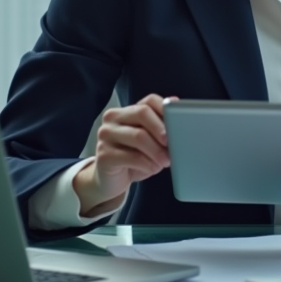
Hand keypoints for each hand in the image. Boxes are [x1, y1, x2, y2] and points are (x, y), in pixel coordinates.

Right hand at [74, 94, 175, 216]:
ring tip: (165, 161)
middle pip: (142, 112)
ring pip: (138, 136)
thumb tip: (176, 104)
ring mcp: (105, 135)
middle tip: (172, 145)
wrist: (112, 181)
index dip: (166, 110)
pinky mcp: (103, 154)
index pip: (149, 100)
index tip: (177, 124)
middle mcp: (112, 118)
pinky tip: (152, 168)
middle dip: (161, 129)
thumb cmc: (133, 159)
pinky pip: (132, 156)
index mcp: (126, 111)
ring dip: (157, 151)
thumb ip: (159, 126)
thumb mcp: (149, 141)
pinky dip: (148, 164)